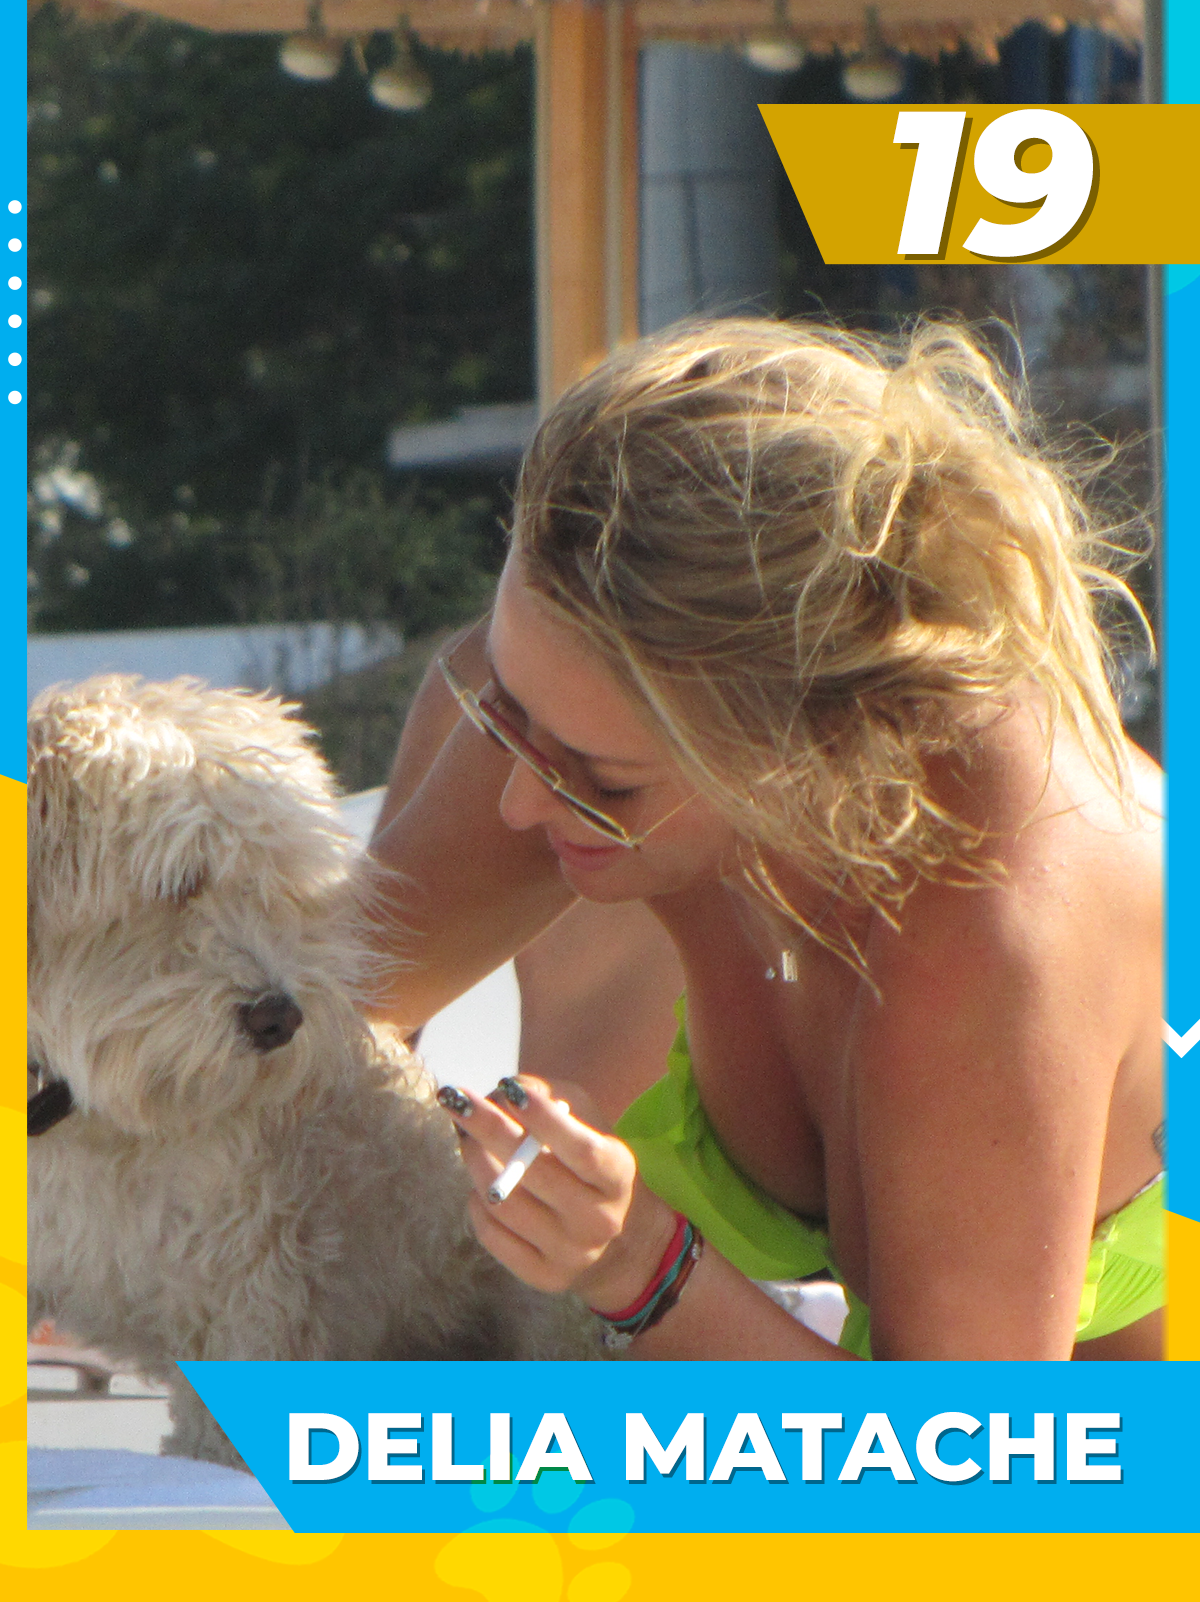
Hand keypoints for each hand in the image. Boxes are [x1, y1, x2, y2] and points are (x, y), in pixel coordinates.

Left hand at [438, 1074, 677, 1307]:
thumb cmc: (591, 1162)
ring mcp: (570, 1254)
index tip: (505, 1086)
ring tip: (467, 1138)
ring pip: (503, 1203)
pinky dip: (477, 1202)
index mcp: (618, 1175)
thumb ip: (549, 1096)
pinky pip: (492, 1234)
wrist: (619, 1240)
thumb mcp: (587, 1122)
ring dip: (475, 1161)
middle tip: (453, 1098)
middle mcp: (598, 1220)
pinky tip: (482, 1184)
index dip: (542, 1117)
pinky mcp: (543, 1277)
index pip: (579, 1148)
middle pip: (533, 1174)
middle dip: (487, 1128)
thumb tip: (499, 1093)